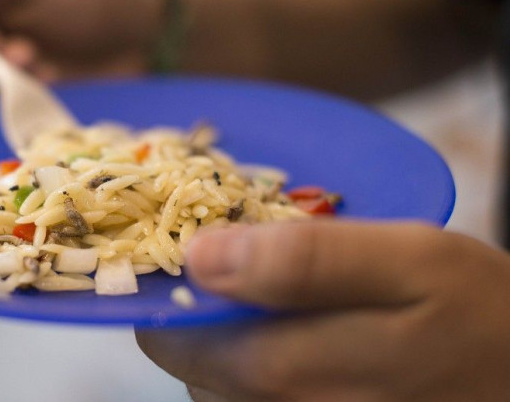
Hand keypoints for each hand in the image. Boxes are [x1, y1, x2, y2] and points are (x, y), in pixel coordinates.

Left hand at [136, 221, 509, 400]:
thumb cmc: (477, 310)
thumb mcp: (411, 260)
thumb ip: (306, 262)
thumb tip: (202, 256)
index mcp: (311, 376)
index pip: (186, 348)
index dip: (167, 306)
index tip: (176, 266)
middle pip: (199, 377)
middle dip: (193, 325)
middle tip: (222, 275)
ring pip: (221, 396)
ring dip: (221, 350)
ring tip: (260, 306)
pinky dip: (249, 375)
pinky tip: (287, 341)